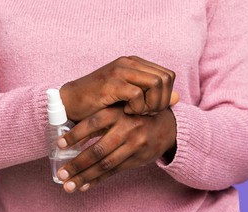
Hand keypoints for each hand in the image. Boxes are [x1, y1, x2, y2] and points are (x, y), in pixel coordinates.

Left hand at [56, 105, 176, 192]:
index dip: (75, 135)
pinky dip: (98, 180)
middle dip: (77, 164)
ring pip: (105, 165)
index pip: (92, 124)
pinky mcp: (138, 159)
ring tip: (68, 185)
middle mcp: (126, 129)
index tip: (59, 144)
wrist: (168, 126)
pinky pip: (114, 172)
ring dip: (85, 177)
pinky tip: (84, 186)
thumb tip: (70, 135)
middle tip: (61, 174)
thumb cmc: (135, 115)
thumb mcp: (119, 110)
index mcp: (118, 113)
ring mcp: (134, 146)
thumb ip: (99, 120)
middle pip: (98, 150)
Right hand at [60, 56, 177, 120]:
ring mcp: (120, 71)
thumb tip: (178, 98)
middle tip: (147, 112)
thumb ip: (153, 97)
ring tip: (138, 112)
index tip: (152, 108)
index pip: (168, 75)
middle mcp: (129, 63)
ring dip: (152, 104)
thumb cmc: (99, 102)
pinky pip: (138, 94)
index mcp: (135, 64)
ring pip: (156, 83)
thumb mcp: (130, 99)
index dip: (166, 95)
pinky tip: (126, 112)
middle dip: (162, 101)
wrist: (70, 102)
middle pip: (166, 78)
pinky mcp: (112, 83)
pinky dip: (137, 107)